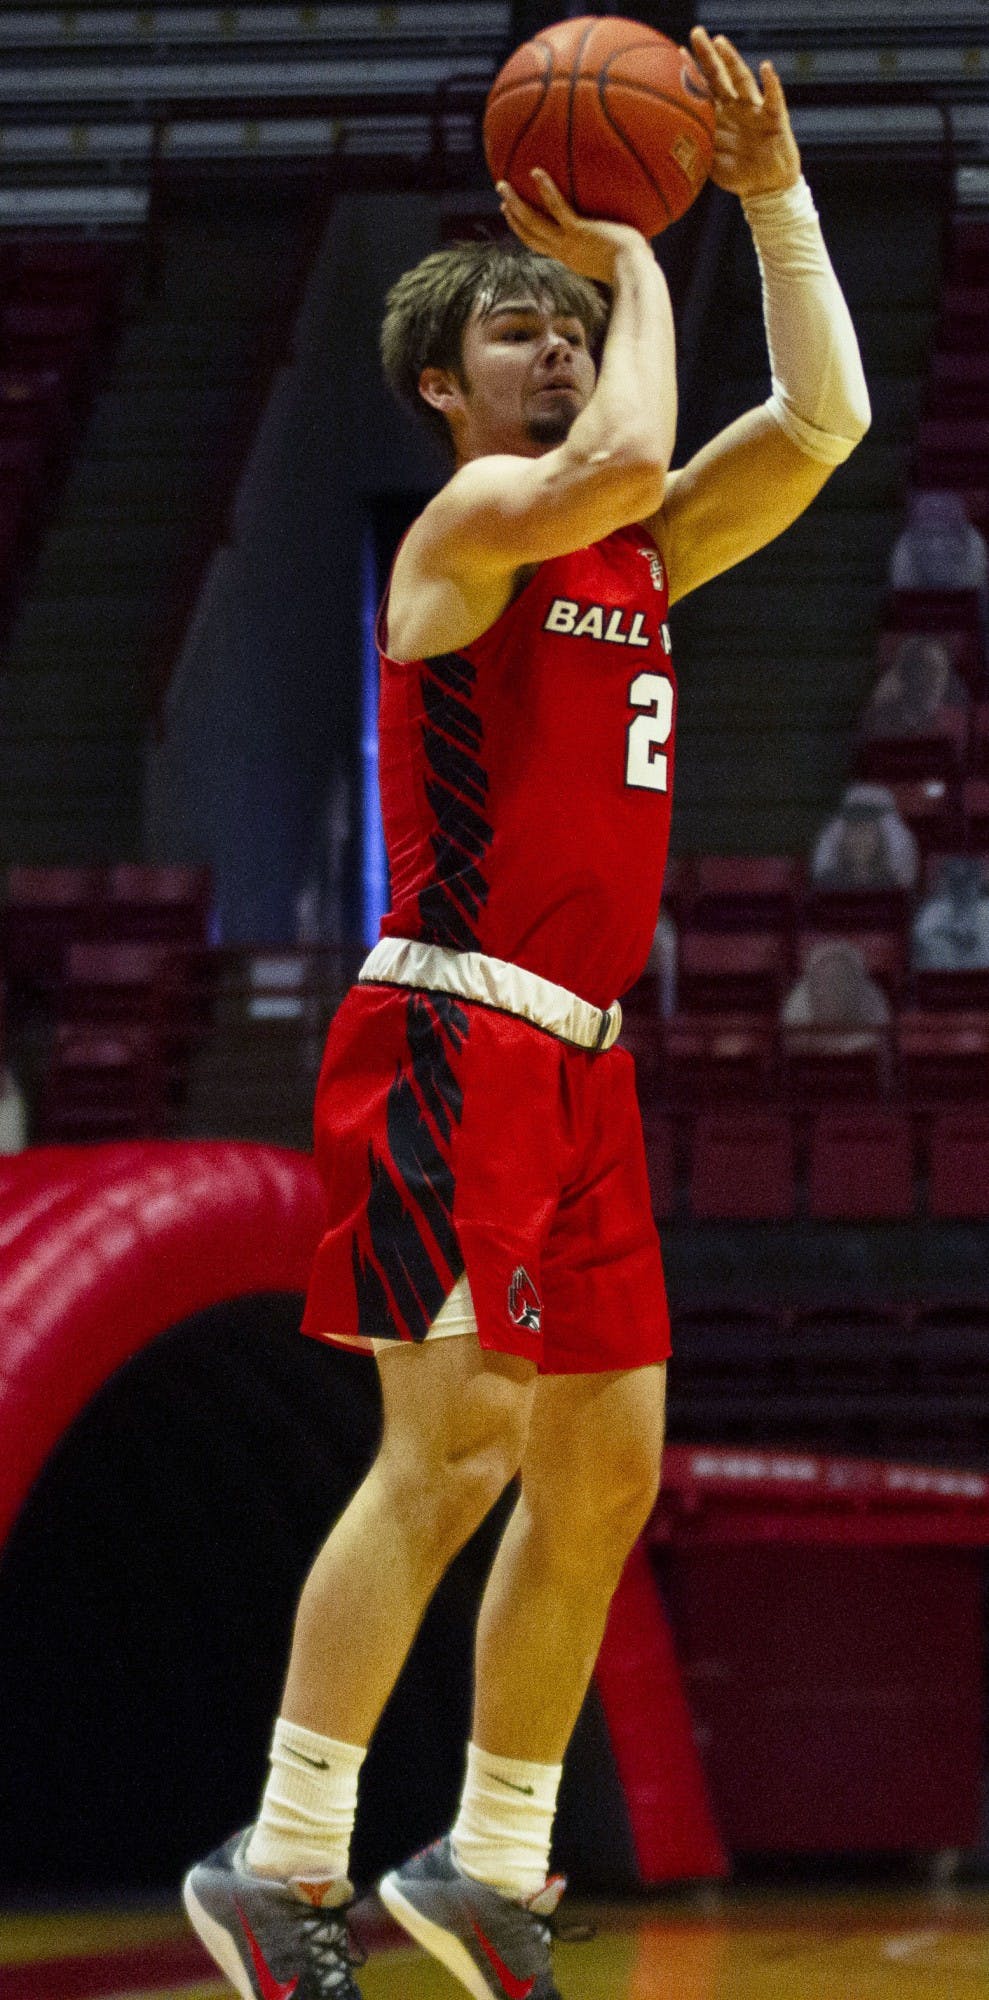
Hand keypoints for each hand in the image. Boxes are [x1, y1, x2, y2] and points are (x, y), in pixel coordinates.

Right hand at [496, 169, 649, 285]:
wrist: (635, 274)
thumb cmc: (636, 267)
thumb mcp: (621, 255)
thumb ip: (618, 243)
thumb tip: (637, 233)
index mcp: (570, 258)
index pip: (541, 245)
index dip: (525, 231)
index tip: (514, 217)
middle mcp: (564, 252)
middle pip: (529, 234)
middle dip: (513, 216)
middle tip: (502, 199)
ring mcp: (568, 242)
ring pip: (533, 222)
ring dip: (516, 204)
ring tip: (502, 185)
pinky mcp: (578, 231)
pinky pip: (557, 207)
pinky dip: (546, 190)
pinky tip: (536, 172)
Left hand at [689, 25, 800, 199]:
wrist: (765, 187)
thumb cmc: (737, 174)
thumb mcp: (710, 163)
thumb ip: (695, 149)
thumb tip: (668, 147)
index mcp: (720, 115)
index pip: (703, 88)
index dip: (691, 72)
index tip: (675, 53)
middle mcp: (736, 106)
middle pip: (720, 74)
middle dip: (708, 54)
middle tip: (695, 32)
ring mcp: (754, 109)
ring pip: (742, 79)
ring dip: (732, 60)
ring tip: (721, 43)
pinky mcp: (774, 117)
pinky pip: (773, 97)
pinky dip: (770, 83)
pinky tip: (765, 68)